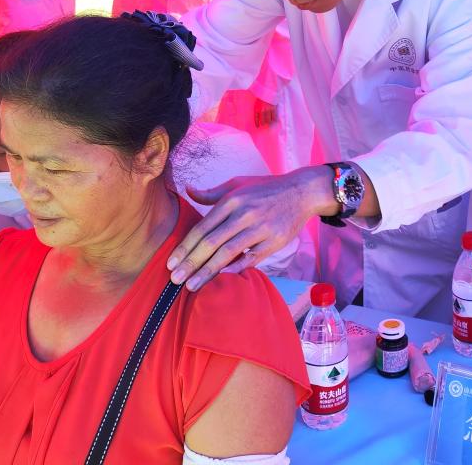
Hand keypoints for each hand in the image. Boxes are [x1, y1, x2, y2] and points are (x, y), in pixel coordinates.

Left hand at [169, 170, 333, 289]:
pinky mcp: (274, 241)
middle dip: (190, 263)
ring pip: (228, 253)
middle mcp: (243, 214)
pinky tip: (221, 279)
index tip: (170, 263)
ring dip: (207, 271)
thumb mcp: (237, 185)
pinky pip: (251, 258)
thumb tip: (187, 189)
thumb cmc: (266, 189)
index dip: (184, 247)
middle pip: (211, 243)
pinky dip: (236, 269)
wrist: (301, 192)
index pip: (202, 228)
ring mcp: (259, 229)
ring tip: (191, 286)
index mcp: (231, 201)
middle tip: (174, 280)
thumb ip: (211, 193)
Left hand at [252, 99, 277, 129]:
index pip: (257, 118)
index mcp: (257, 108)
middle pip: (263, 120)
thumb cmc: (261, 97)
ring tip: (269, 124)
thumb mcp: (257, 103)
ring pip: (269, 119)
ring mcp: (269, 109)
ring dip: (269, 122)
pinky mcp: (274, 108)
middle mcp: (263, 110)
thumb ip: (257, 109)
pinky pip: (274, 116)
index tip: (257, 126)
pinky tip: (274, 121)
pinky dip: (274, 119)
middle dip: (263, 124)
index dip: (257, 123)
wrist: (267, 91)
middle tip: (264, 125)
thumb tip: (257, 115)